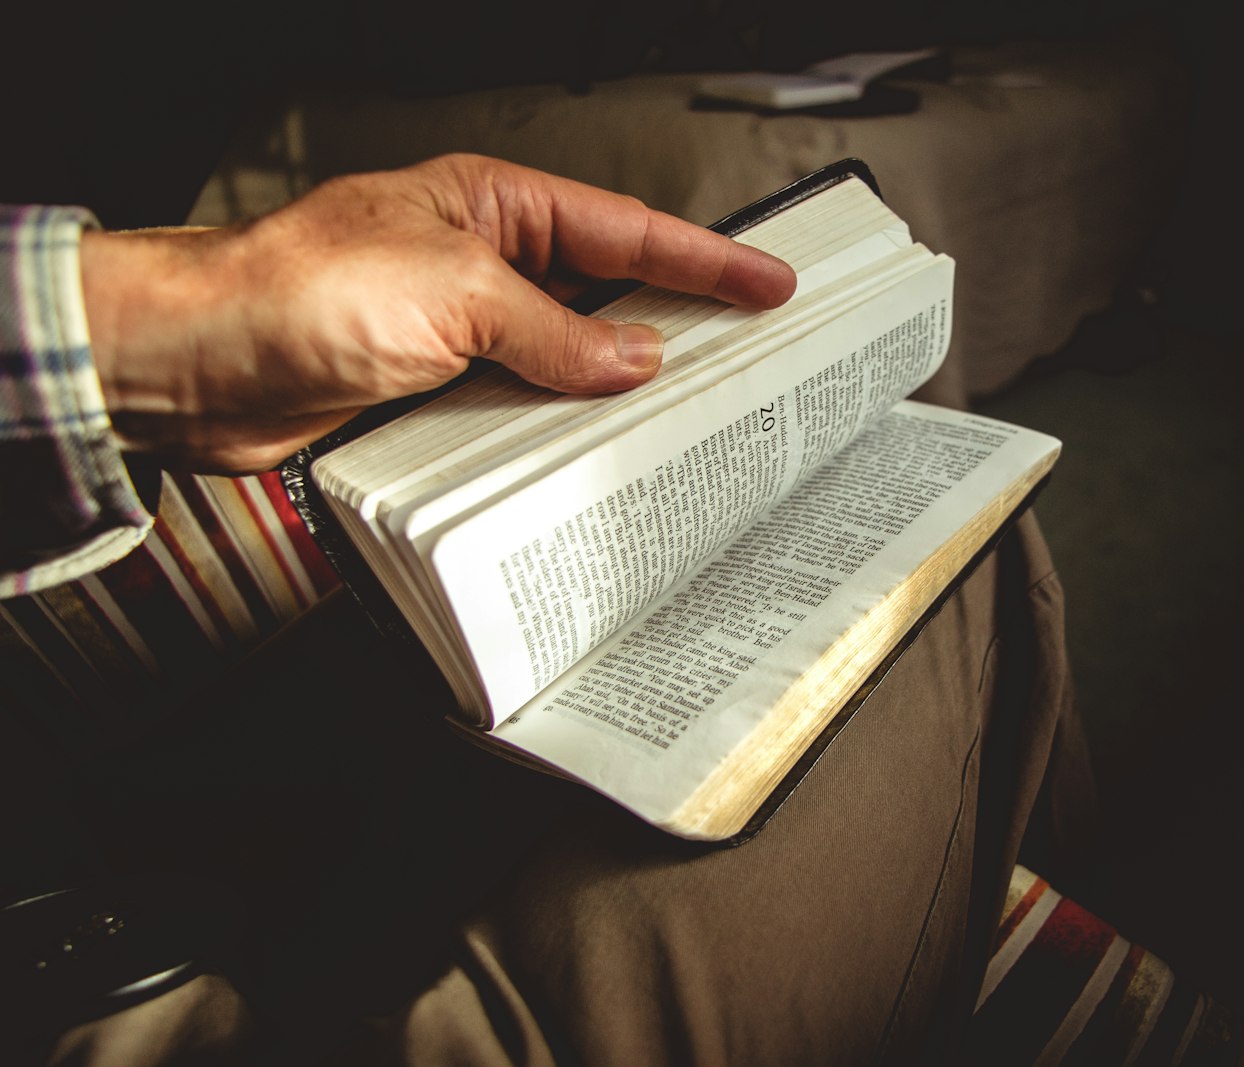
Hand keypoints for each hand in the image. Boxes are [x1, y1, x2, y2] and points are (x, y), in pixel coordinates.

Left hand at [79, 154, 796, 472]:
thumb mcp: (455, 294)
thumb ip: (556, 332)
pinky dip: (561, 429)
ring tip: (691, 409)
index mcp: (491, 205)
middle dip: (677, 322)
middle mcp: (480, 263)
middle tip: (750, 349)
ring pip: (567, 359)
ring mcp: (458, 329)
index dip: (706, 260)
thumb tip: (633, 358)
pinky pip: (521, 407)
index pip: (623, 230)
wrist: (193, 364)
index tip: (769, 282)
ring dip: (619, 387)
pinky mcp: (433, 389)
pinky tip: (596, 448)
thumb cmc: (296, 290)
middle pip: (604, 293)